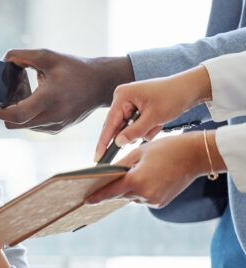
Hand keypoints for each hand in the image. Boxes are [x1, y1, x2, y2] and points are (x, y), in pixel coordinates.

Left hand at [0, 50, 133, 132]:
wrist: (100, 84)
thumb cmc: (74, 69)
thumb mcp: (48, 57)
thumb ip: (22, 57)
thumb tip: (3, 61)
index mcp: (49, 99)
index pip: (17, 115)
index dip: (0, 112)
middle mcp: (52, 117)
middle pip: (14, 124)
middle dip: (5, 113)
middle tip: (3, 99)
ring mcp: (54, 126)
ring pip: (23, 127)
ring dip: (17, 115)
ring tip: (24, 97)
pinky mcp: (56, 129)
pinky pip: (33, 126)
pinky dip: (28, 117)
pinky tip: (35, 102)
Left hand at [86, 132, 212, 207]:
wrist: (196, 156)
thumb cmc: (167, 149)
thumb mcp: (139, 152)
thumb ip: (120, 166)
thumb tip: (104, 175)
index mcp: (137, 180)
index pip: (110, 192)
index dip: (97, 197)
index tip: (85, 201)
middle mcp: (144, 194)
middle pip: (120, 194)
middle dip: (115, 188)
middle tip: (106, 181)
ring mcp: (153, 201)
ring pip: (132, 196)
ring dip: (130, 188)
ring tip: (139, 172)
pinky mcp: (160, 203)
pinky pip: (143, 198)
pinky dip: (141, 190)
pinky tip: (149, 178)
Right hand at [95, 66, 212, 159]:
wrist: (191, 89)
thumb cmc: (173, 97)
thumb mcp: (153, 117)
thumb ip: (134, 132)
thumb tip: (117, 144)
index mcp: (122, 96)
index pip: (109, 124)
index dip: (104, 142)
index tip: (97, 157)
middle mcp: (123, 99)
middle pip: (119, 127)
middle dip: (133, 133)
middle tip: (148, 130)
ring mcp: (130, 104)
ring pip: (129, 129)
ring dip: (144, 130)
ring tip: (158, 122)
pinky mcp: (137, 109)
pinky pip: (136, 126)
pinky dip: (148, 128)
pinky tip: (159, 121)